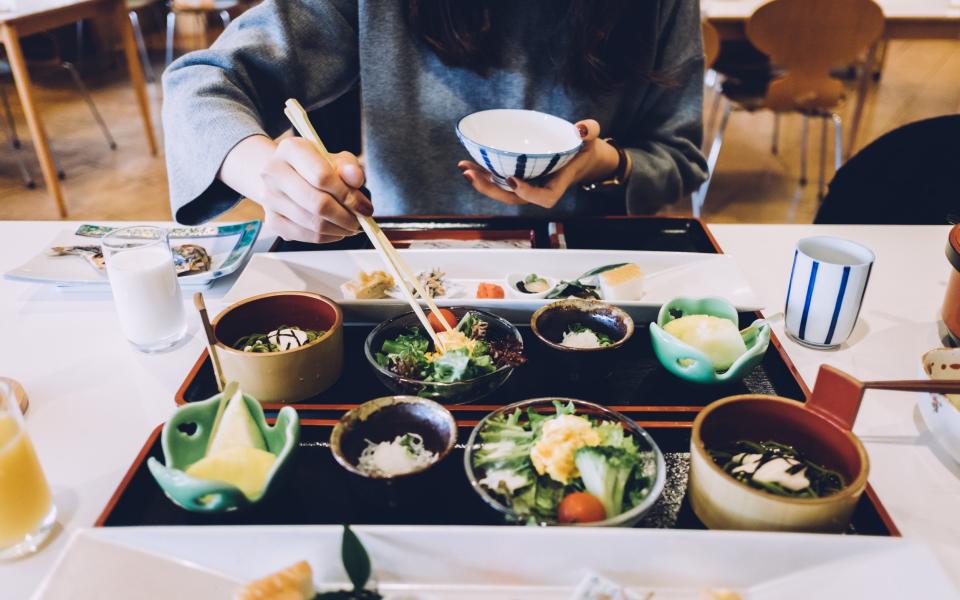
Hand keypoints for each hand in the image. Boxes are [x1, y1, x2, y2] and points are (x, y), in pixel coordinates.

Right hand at [259, 137, 372, 242]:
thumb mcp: (335, 159)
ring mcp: (270, 198)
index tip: (364, 206)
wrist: (285, 175)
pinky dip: (327, 237)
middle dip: (346, 217)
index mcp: (290, 149)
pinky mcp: (272, 220)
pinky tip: (337, 230)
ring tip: (351, 225)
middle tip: (360, 220)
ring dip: (340, 229)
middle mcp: (273, 172)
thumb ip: (349, 167)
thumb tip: (356, 178)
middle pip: (318, 204)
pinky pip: (306, 236)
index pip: (322, 177)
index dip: (348, 195)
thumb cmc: (314, 166)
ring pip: (313, 224)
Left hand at [458, 119, 620, 208]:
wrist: (579, 157)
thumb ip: (590, 131)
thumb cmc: (583, 149)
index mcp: (557, 185)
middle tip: (472, 175)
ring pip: (502, 191)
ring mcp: (526, 185)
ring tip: (464, 169)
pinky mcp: (517, 178)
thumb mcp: (591, 139)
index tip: (512, 179)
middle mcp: (538, 188)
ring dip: (482, 183)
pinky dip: (483, 174)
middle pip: (513, 198)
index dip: (527, 193)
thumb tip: (581, 129)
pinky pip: (498, 180)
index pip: (544, 198)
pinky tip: (467, 165)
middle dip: (491, 190)